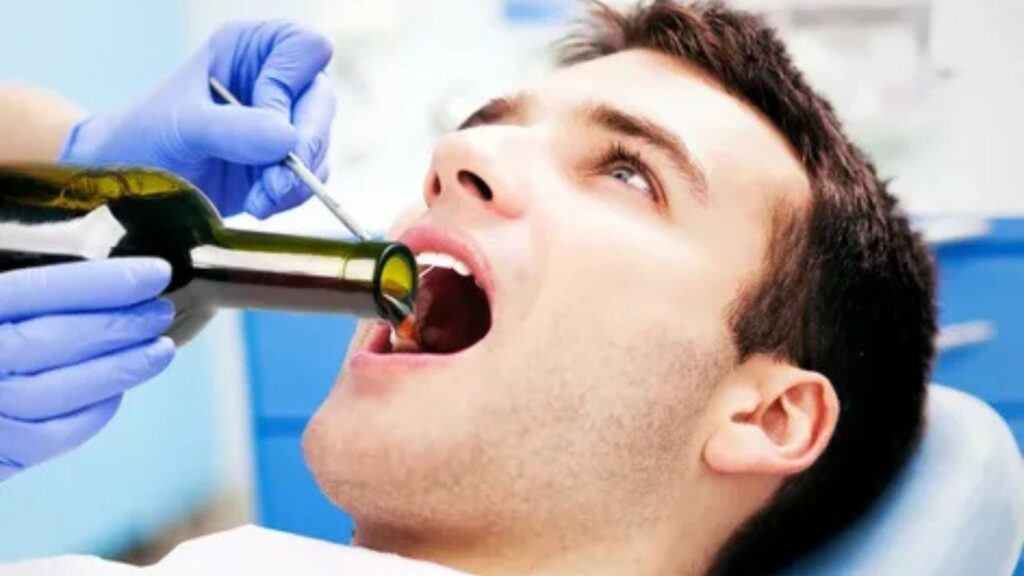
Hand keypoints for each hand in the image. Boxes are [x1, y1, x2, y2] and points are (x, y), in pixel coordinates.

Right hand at [0, 259, 175, 479]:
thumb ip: (11, 280)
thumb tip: (60, 250)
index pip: (38, 292)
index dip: (101, 283)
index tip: (154, 272)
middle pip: (58, 342)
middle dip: (121, 324)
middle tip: (161, 308)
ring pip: (63, 392)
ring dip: (122, 370)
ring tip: (160, 349)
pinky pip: (54, 436)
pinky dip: (94, 413)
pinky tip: (118, 391)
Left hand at [60, 21, 335, 219]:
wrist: (129, 187)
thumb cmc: (144, 138)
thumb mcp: (181, 126)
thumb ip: (233, 129)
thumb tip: (288, 140)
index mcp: (250, 49)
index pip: (305, 49)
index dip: (289, 86)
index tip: (263, 121)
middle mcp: (273, 80)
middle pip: (322, 102)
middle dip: (303, 146)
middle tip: (275, 182)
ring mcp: (282, 123)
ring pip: (321, 144)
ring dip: (295, 179)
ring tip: (259, 199)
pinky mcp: (283, 162)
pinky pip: (312, 177)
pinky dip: (291, 195)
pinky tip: (258, 203)